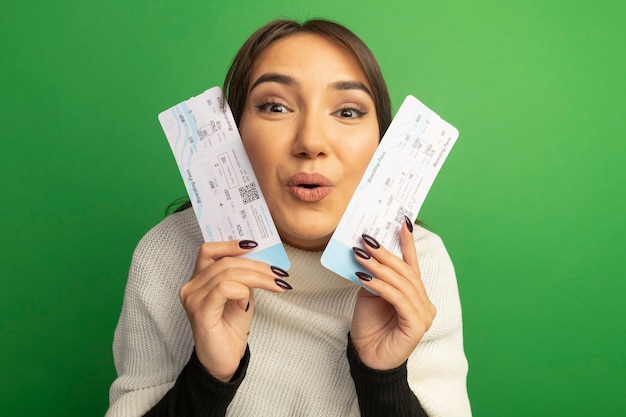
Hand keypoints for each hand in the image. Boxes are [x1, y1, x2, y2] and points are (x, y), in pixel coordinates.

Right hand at [179, 240, 291, 380]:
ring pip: (227, 273)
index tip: (255, 244)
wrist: (225, 361)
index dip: (231, 244)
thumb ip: (244, 278)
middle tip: (279, 273)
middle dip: (257, 265)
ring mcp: (193, 298)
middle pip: (225, 261)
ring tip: (276, 285)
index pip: (209, 250)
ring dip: (257, 277)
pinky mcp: (200, 311)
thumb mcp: (242, 296)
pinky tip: (248, 302)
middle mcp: (192, 286)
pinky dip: (242, 290)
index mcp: (199, 279)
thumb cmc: (231, 329)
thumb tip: (262, 260)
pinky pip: (224, 288)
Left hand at [350, 217, 435, 369]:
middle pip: (406, 272)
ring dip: (379, 267)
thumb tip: (367, 251)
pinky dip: (381, 285)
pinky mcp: (416, 325)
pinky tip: (365, 277)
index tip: (402, 222)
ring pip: (402, 283)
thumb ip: (375, 276)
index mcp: (415, 294)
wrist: (367, 356)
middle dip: (385, 253)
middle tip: (367, 240)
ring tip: (360, 255)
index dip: (408, 243)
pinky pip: (398, 299)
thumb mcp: (370, 294)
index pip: (412, 265)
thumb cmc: (369, 326)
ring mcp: (422, 314)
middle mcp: (423, 302)